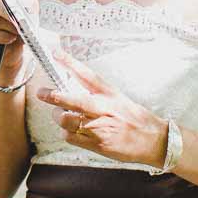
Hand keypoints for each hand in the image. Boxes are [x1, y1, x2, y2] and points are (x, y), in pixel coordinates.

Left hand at [35, 52, 167, 167]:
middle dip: (54, 96)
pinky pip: (71, 137)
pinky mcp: (98, 145)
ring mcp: (101, 128)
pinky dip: (67, 133)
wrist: (155, 141)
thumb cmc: (136, 118)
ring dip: (60, 117)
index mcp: (110, 95)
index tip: (56, 53)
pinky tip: (72, 130)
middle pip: (74, 100)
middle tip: (42, 92)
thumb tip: (71, 81)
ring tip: (61, 114)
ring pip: (68, 120)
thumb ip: (96, 92)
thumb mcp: (119, 98)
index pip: (88, 75)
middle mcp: (105, 110)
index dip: (70, 63)